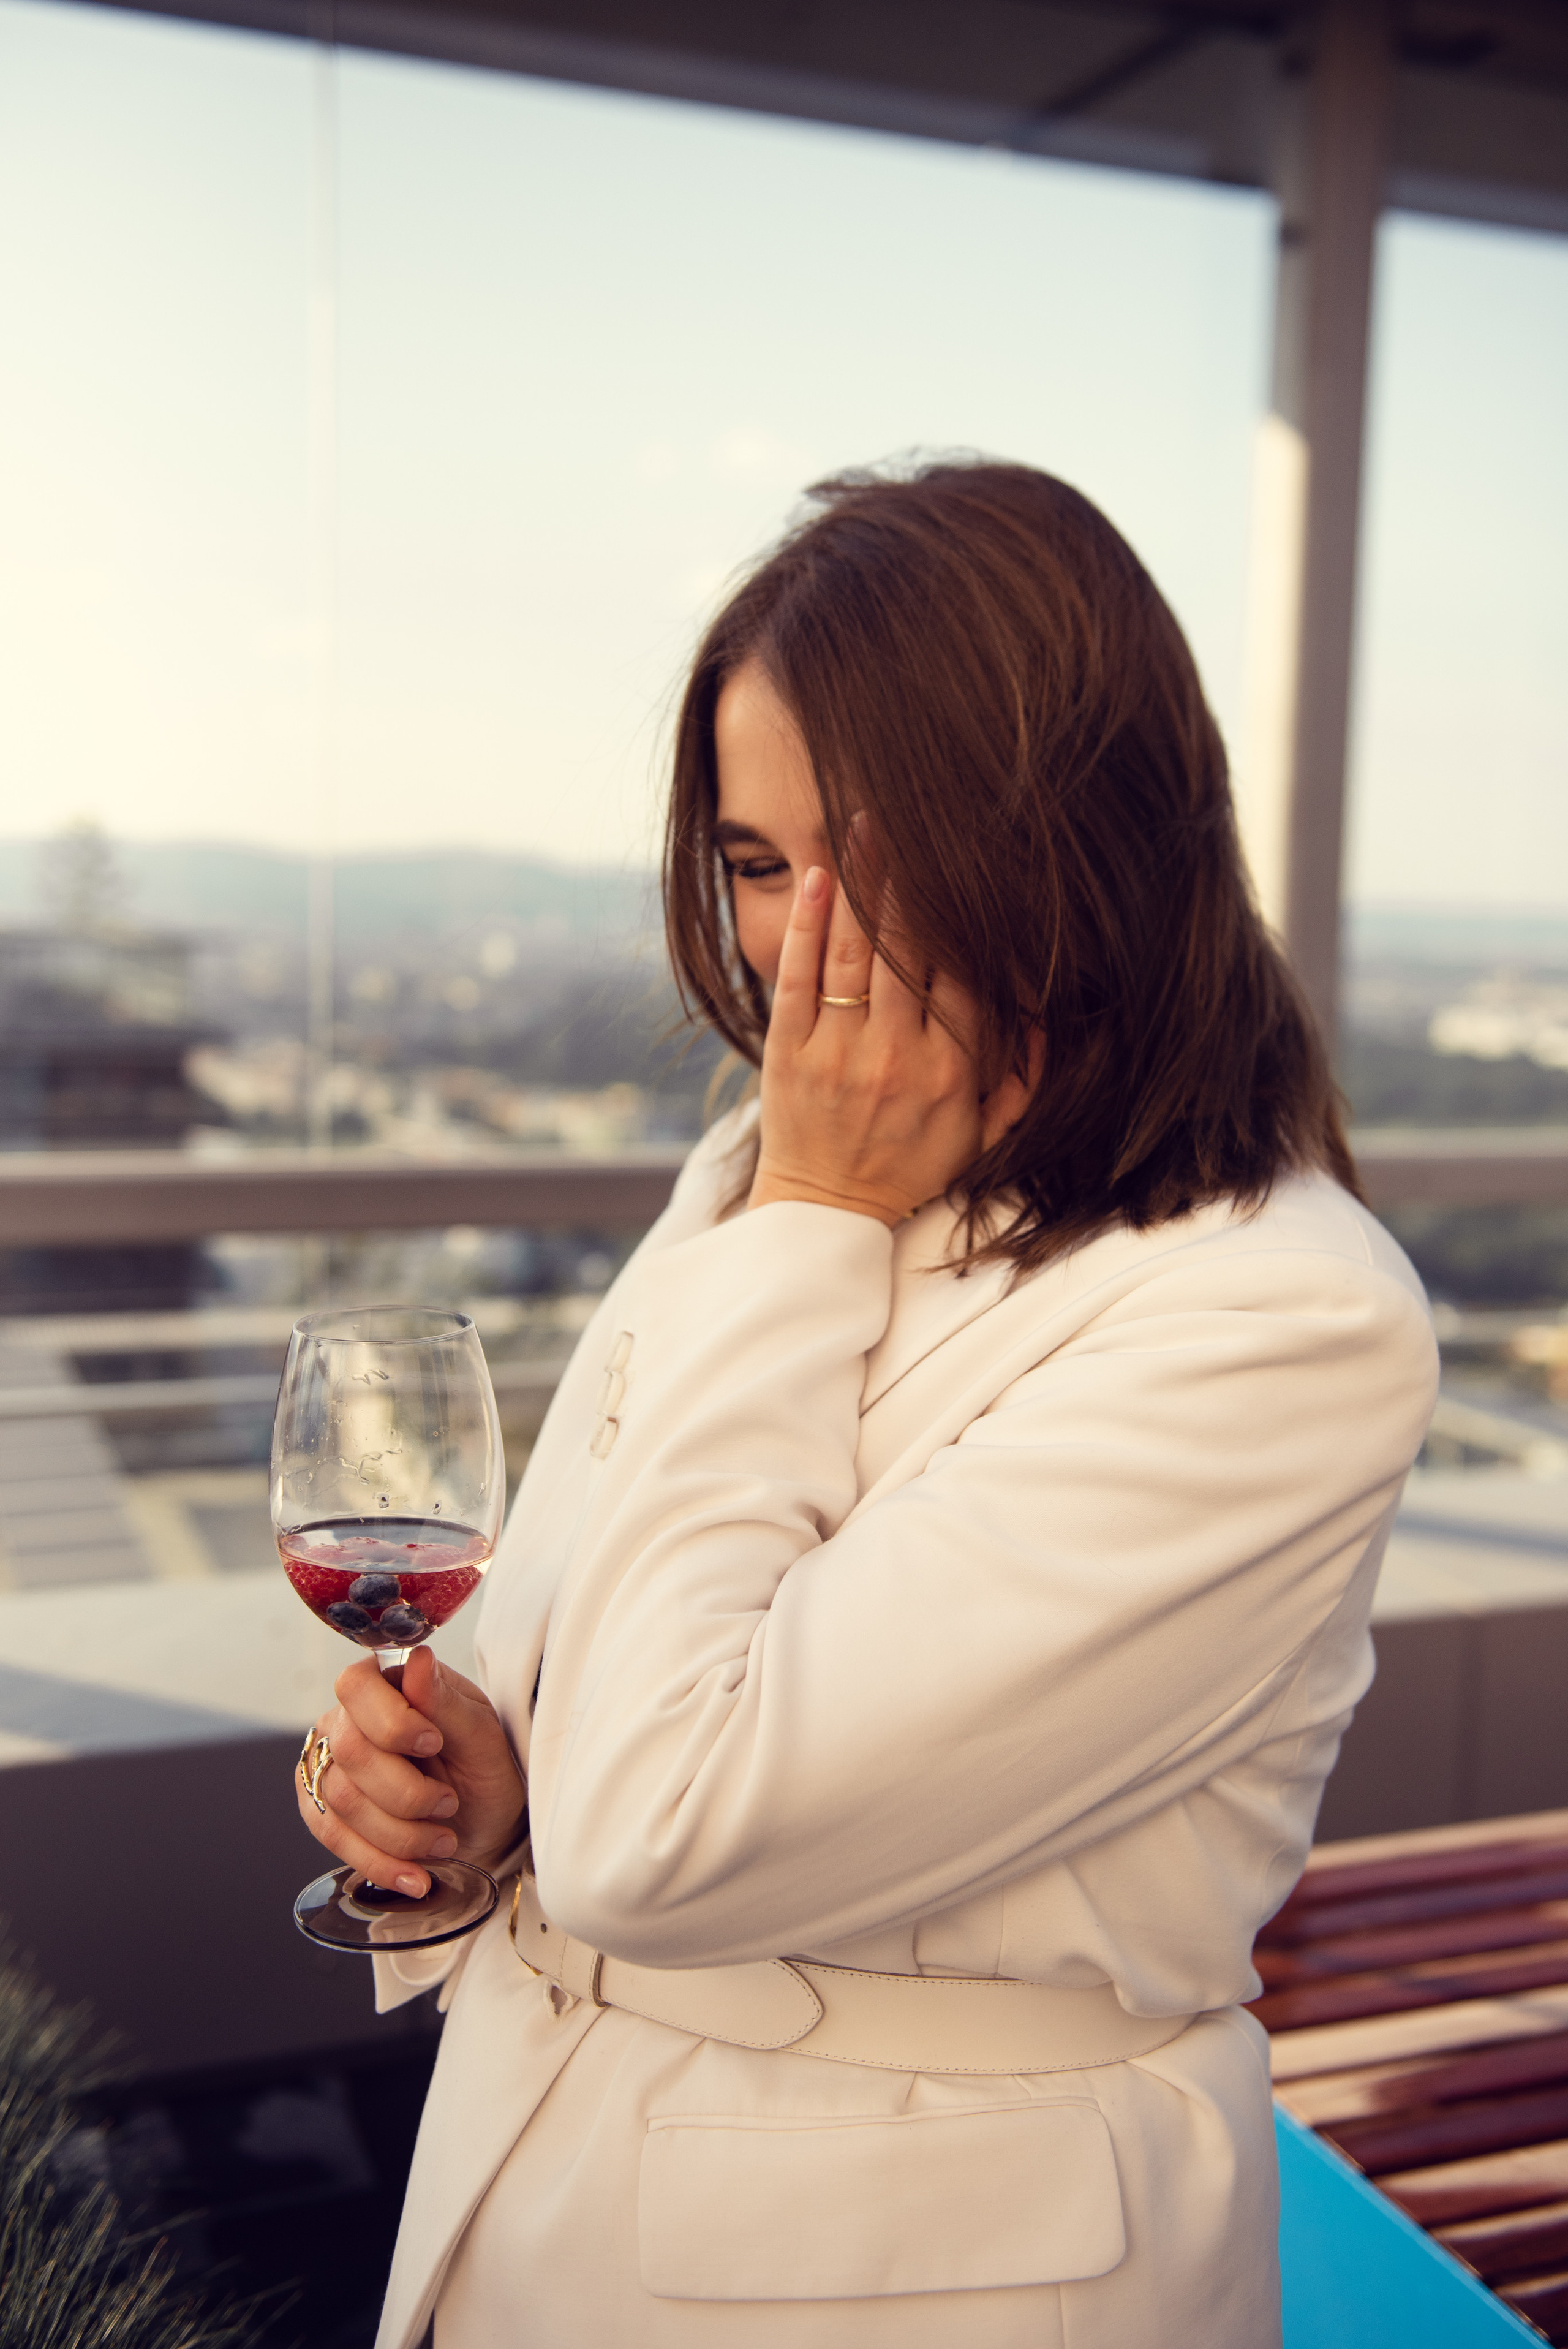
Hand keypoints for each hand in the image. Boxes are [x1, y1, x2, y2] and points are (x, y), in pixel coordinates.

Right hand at [296, 1646, 527, 1895]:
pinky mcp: (322, 1811)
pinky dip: (379, 1862)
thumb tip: (418, 1660)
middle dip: (407, 1792)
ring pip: (342, 1801)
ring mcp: (328, 1767)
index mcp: (386, 1684)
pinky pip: (334, 1839)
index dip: (391, 1721)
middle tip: (449, 1804)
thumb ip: (445, 1701)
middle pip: (350, 1752)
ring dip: (401, 1833)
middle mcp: (346, 1721)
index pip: (356, 1687)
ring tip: (442, 1840)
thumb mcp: (481, 1734)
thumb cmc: (483, 1770)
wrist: (482, 1826)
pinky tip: (414, 1875)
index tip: (433, 1744)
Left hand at [749, 863, 1033, 1225]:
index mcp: (951, 1072)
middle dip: (909, 883)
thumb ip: (1022, 1083)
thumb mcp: (984, 1138)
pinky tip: (818, 879)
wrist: (826, 1211)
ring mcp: (836, 1053)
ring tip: (865, 827)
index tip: (967, 870)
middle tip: (908, 821)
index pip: (965, 976)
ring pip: (853, 955)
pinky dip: (806, 927)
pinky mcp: (788, 1054)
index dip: (965, 920)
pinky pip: (797, 979)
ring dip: (862, 886)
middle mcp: (895, 1057)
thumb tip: (1047, 1018)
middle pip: (908, 952)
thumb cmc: (911, 1168)